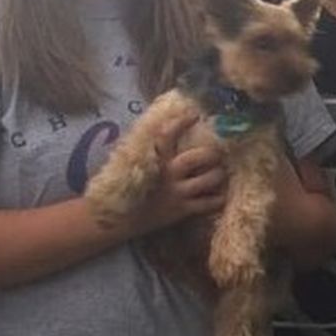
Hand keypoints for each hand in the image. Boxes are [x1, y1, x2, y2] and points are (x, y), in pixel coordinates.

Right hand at [132, 115, 226, 234]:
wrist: (115, 220)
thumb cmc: (127, 187)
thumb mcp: (133, 163)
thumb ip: (150, 147)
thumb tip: (167, 123)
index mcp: (153, 159)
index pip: (167, 135)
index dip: (182, 123)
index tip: (194, 115)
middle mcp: (167, 174)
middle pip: (198, 157)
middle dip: (213, 153)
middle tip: (219, 152)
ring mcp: (176, 193)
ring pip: (209, 179)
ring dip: (219, 174)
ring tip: (221, 172)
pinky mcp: (182, 211)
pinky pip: (209, 203)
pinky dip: (219, 198)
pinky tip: (221, 195)